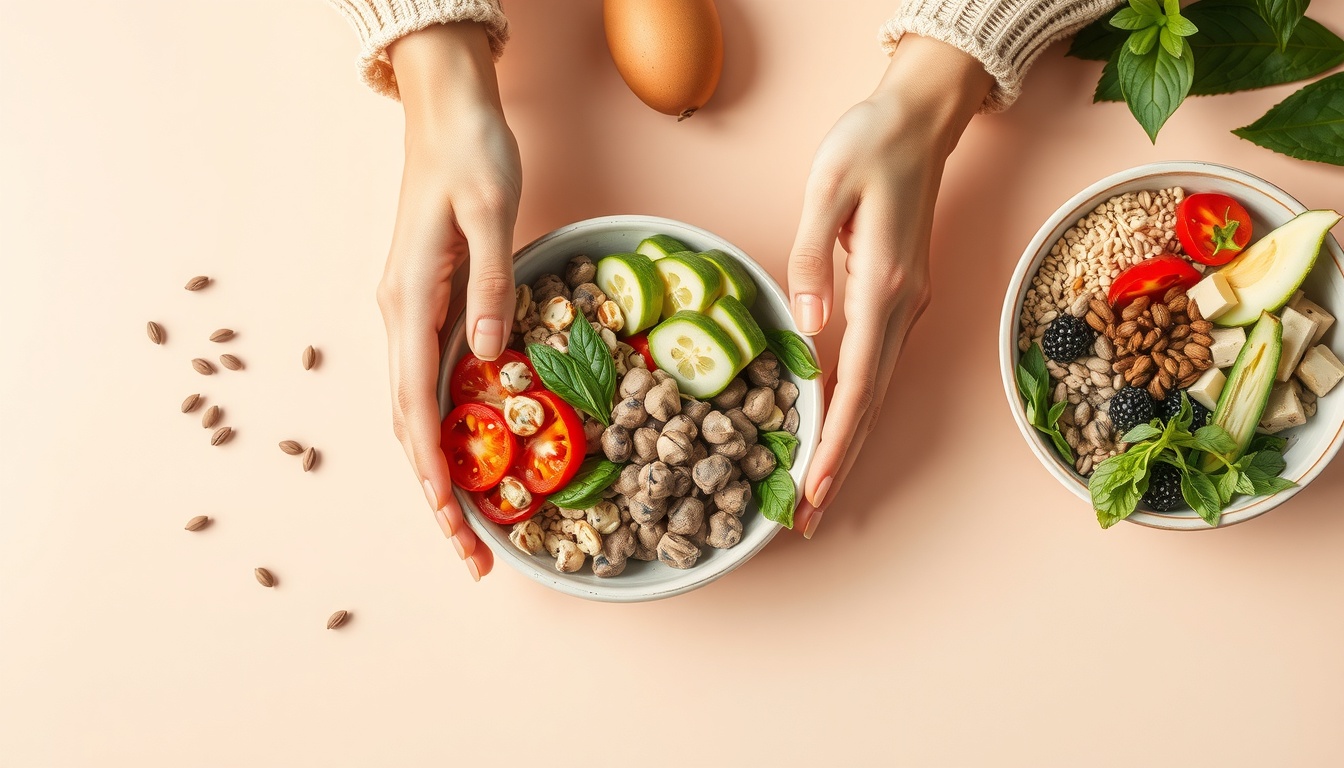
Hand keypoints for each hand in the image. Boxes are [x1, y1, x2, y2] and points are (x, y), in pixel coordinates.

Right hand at [377, 23, 521, 579]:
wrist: (446, 110)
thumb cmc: (470, 153)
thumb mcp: (491, 211)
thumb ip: (492, 284)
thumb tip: (491, 355)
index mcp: (409, 302)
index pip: (415, 404)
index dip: (433, 469)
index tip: (450, 519)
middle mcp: (400, 318)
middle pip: (411, 426)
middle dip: (439, 496)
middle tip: (472, 559)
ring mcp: (411, 315)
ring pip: (418, 413)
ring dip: (443, 474)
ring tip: (473, 530)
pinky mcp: (430, 307)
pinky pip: (434, 384)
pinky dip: (450, 433)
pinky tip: (477, 460)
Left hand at [786, 36, 992, 538]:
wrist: (921, 117)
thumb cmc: (869, 143)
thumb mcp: (827, 187)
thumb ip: (812, 261)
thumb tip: (808, 332)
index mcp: (881, 285)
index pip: (856, 382)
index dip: (834, 441)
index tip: (815, 490)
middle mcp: (902, 306)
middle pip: (871, 404)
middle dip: (840, 465)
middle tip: (808, 522)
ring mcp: (906, 306)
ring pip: (877, 393)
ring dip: (849, 445)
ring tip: (818, 495)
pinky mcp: (899, 299)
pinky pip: (877, 368)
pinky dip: (855, 410)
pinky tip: (834, 432)